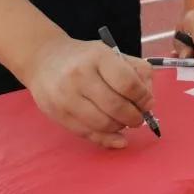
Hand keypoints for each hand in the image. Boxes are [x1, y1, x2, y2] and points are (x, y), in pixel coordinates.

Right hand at [23, 34, 153, 148]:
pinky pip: (87, 134)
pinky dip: (107, 140)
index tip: (148, 104)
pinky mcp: (57, 114)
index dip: (143, 98)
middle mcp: (80, 76)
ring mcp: (66, 97)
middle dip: (134, 117)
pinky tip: (118, 139)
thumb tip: (149, 99)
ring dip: (120, 128)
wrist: (44, 59)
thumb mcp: (112, 53)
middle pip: (116, 106)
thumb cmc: (86, 57)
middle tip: (139, 118)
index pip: (127, 83)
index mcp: (99, 57)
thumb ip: (136, 71)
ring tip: (125, 122)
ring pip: (102, 123)